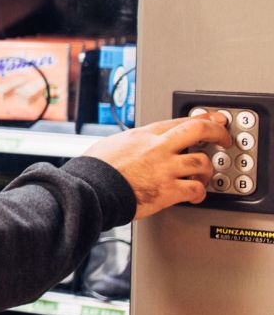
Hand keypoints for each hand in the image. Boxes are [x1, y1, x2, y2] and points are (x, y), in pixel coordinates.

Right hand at [84, 113, 231, 219]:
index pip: (180, 121)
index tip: (214, 119)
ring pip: (202, 162)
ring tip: (203, 175)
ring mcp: (164, 169)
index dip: (202, 118)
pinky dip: (199, 193)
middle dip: (218, 132)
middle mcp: (157, 148)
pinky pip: (195, 189)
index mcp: (143, 135)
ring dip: (206, 171)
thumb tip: (133, 144)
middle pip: (199, 130)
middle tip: (224, 139)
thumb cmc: (94, 170)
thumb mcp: (112, 144)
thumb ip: (131, 142)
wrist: (90, 189)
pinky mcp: (167, 190)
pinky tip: (195, 195)